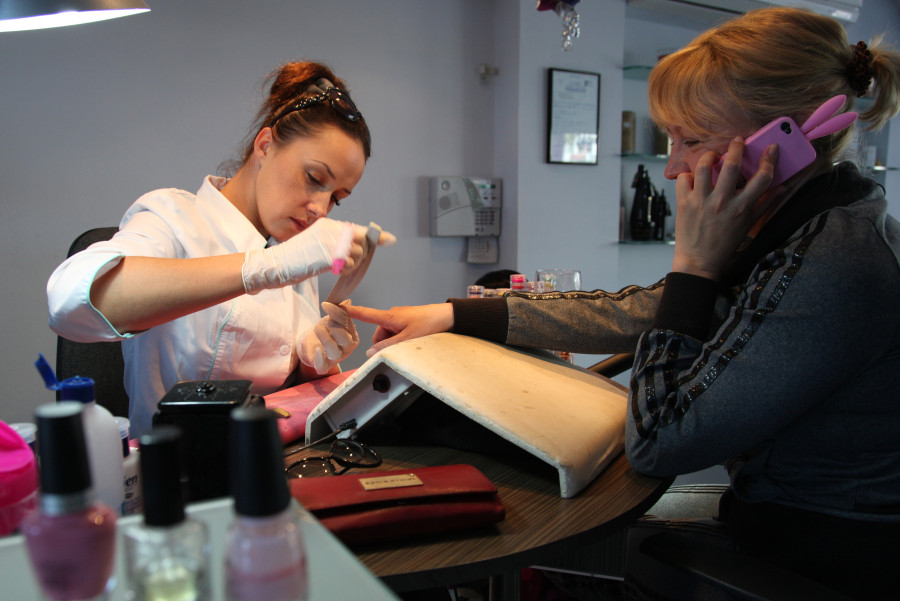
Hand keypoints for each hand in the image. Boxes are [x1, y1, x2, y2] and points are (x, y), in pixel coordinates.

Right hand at [242, 218, 395, 293]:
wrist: (275, 265)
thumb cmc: (295, 259)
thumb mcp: (316, 243)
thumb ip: (336, 242)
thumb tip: (358, 247)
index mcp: (328, 224)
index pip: (357, 228)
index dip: (375, 236)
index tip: (389, 239)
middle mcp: (331, 229)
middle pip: (361, 241)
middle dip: (360, 255)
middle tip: (346, 264)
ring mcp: (330, 241)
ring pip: (357, 253)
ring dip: (352, 264)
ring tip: (336, 267)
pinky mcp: (327, 255)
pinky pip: (348, 264)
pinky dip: (345, 270)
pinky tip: (334, 270)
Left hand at [299, 300, 358, 373]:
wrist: (312, 342)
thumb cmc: (325, 330)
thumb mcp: (331, 318)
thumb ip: (339, 311)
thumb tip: (347, 302)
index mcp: (352, 336)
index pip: (349, 325)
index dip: (338, 314)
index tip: (326, 305)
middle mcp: (347, 349)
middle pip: (346, 341)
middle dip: (335, 328)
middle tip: (326, 321)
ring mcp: (336, 359)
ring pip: (335, 352)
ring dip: (325, 338)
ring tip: (317, 328)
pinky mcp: (324, 366)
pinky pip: (323, 366)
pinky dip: (320, 358)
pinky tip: (317, 349)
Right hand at [343, 303, 453, 355]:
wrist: (448, 317)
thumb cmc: (428, 325)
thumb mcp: (406, 339)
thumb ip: (387, 347)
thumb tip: (369, 352)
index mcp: (389, 316)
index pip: (364, 314)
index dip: (349, 312)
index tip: (333, 307)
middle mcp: (392, 315)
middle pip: (378, 333)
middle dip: (383, 343)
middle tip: (399, 348)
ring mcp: (400, 317)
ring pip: (388, 335)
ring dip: (393, 342)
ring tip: (409, 345)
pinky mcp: (407, 321)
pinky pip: (397, 333)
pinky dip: (400, 339)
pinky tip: (412, 342)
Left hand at [672, 137, 779, 280]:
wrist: (699, 262)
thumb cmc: (725, 243)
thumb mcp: (749, 224)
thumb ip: (765, 203)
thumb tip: (782, 187)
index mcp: (742, 207)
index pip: (762, 178)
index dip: (769, 159)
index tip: (771, 147)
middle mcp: (722, 202)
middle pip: (732, 164)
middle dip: (737, 147)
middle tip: (738, 142)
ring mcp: (702, 201)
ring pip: (704, 167)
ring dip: (709, 156)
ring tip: (712, 156)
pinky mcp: (684, 203)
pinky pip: (684, 179)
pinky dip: (687, 174)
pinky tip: (693, 177)